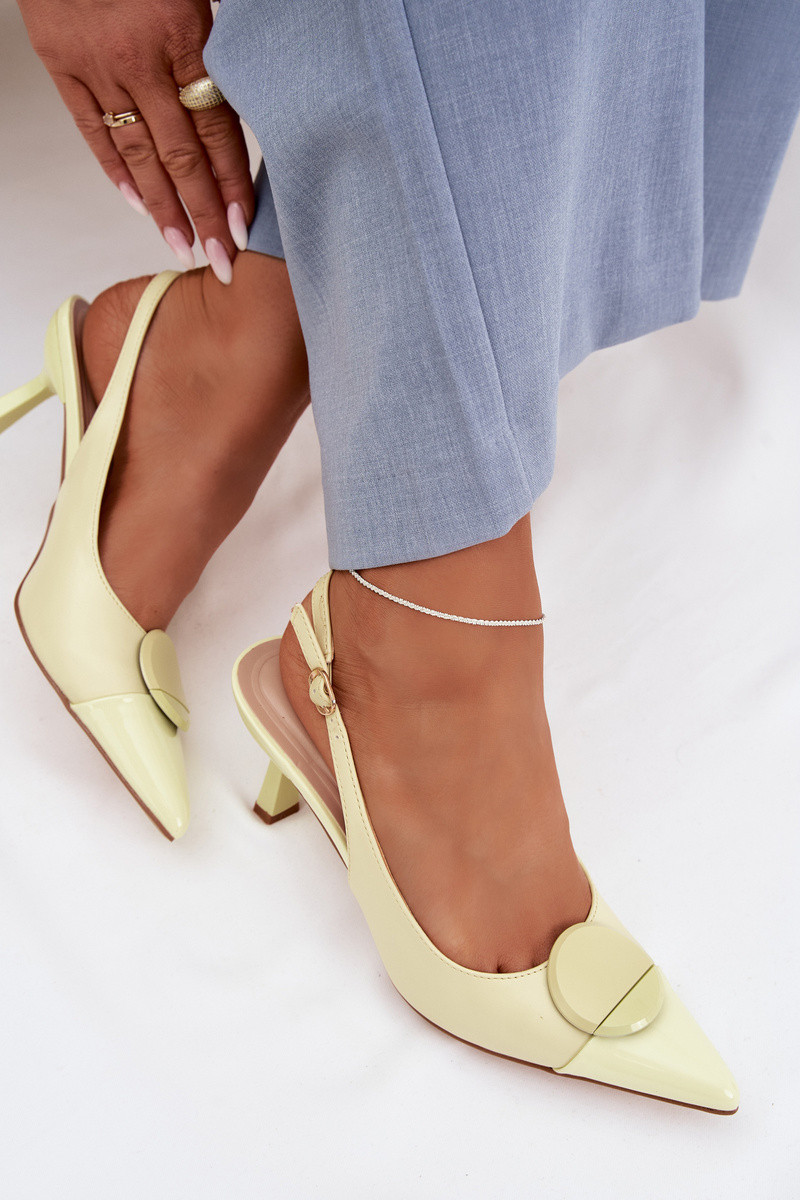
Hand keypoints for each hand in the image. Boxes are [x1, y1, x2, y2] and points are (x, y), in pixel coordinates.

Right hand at [18, 0, 253, 281]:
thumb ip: (224, 34)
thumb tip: (263, 77)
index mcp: (182, 33)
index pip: (217, 128)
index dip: (232, 182)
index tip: (245, 226)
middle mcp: (140, 60)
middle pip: (181, 157)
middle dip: (204, 215)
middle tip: (221, 261)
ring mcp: (98, 67)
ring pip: (138, 154)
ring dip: (162, 208)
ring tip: (182, 247)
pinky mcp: (62, 66)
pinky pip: (93, 131)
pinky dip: (115, 170)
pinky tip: (137, 204)